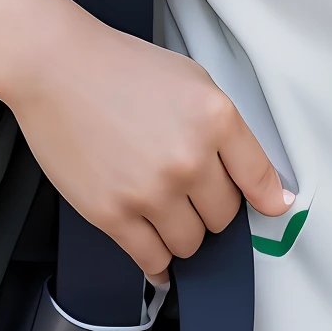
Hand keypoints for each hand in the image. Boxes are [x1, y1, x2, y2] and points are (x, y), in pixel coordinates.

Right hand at [6, 13, 289, 282]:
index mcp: (215, 118)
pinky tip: (156, 251)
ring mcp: (151, 190)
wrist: (58, 67)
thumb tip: (251, 175)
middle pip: (224, 216)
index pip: (258, 177)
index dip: (268, 198)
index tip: (273, 208)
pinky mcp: (113, 214)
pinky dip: (158, 263)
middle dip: (212, 208)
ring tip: (168, 212)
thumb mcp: (193, 81)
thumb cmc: (122, 68)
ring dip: (184, 234)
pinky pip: (152, 259)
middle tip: (193, 193)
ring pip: (190, 243)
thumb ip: (224, 128)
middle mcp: (190, 158)